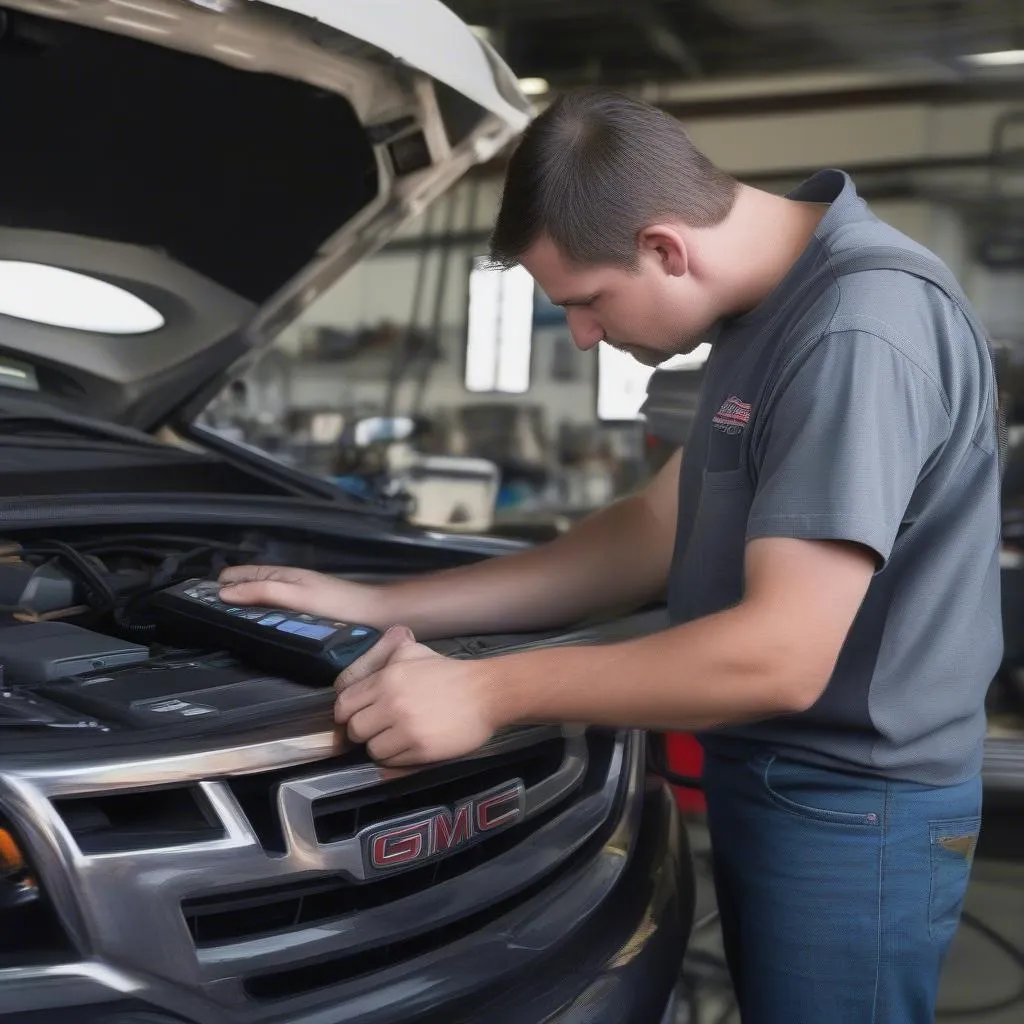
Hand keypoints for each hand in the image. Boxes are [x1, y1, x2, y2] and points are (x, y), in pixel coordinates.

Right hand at [217, 565, 384, 624]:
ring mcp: (293, 599)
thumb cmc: (338, 605)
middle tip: (201, 616)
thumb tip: (225, 592)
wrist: (374, 616)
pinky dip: (257, 617)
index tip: (195, 600)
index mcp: (280, 575)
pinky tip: (254, 631)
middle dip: (224, 596)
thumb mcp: (296, 595)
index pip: (237, 574)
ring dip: (240, 607)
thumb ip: (262, 591)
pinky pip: (270, 612)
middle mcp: (285, 584)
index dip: (217, 585)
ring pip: (257, 600)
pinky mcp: (302, 614)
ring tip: (220, 625)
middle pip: (244, 587)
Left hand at [334, 626, 499, 766]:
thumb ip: (387, 655)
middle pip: (355, 730)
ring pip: (373, 750)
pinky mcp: (421, 750)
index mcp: (386, 679)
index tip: (354, 718)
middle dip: (363, 733)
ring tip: (397, 740)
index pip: (345, 704)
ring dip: (381, 748)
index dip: (346, 715)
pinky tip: (411, 747)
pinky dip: (398, 758)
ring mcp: (406, 729)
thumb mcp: (415, 652)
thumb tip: (365, 667)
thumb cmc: (449, 672)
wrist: (487, 693)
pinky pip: (394, 763)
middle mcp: (391, 704)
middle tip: (378, 730)